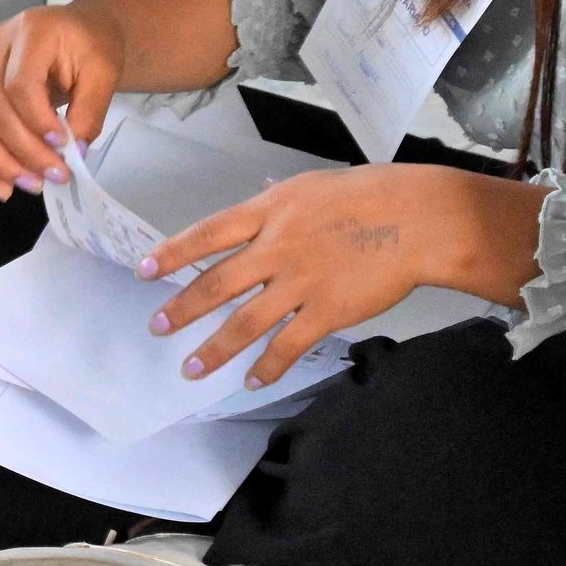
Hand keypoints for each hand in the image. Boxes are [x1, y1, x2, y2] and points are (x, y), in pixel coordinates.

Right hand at [0, 3, 126, 199]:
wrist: (77, 35)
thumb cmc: (90, 47)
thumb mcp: (103, 72)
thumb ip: (90, 110)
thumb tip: (74, 151)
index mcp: (30, 31)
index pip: (20, 84)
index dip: (37, 121)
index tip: (62, 146)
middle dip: (23, 150)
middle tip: (53, 175)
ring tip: (30, 185)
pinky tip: (3, 185)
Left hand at [141, 163, 540, 386]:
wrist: (420, 218)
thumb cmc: (371, 196)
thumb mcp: (312, 186)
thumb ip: (278, 201)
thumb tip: (258, 194)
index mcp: (270, 211)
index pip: (208, 233)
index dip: (174, 253)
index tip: (146, 271)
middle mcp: (278, 246)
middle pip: (217, 282)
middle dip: (183, 308)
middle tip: (157, 325)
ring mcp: (301, 281)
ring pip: (245, 321)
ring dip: (214, 348)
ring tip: (189, 367)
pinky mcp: (328, 310)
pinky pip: (288, 344)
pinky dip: (267, 365)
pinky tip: (251, 379)